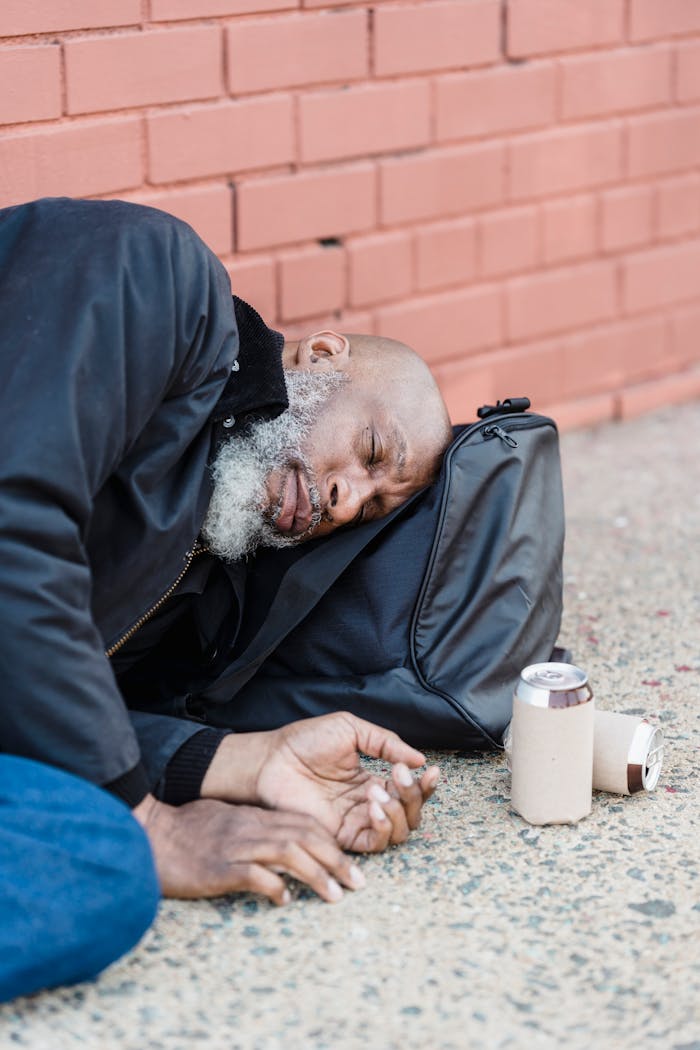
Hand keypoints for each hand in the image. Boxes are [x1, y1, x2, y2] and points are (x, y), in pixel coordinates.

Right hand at [133, 793, 364, 903]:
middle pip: (305, 835)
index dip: (330, 841)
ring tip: (335, 895)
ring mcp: (235, 846)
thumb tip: (277, 841)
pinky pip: (255, 875)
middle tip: (358, 881)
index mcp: (253, 816)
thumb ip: (250, 827)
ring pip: (289, 853)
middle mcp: (250, 827)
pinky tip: (286, 900)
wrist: (148, 834)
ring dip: (317, 874)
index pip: (302, 822)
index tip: (348, 861)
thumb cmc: (183, 830)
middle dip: (336, 858)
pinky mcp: (218, 869)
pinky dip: (275, 886)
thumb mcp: (223, 818)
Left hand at [201, 712, 439, 852]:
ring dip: (400, 811)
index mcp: (372, 779)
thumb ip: (385, 742)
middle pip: (412, 814)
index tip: (431, 771)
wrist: (272, 759)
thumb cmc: (305, 741)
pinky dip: (383, 826)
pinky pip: (375, 843)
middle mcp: (368, 803)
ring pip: (400, 832)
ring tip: (381, 790)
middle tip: (401, 775)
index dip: (425, 785)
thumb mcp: (351, 730)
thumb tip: (419, 760)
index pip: (409, 790)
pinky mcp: (341, 836)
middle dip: (415, 797)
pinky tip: (373, 805)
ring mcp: (356, 821)